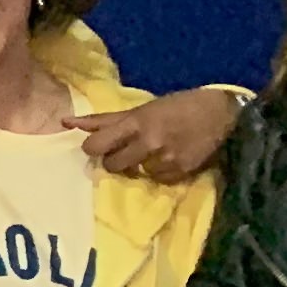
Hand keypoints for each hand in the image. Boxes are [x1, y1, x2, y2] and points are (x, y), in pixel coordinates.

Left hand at [72, 87, 242, 183]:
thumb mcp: (139, 109)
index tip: (99, 146)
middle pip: (111, 165)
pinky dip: (158, 172)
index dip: (93, 148)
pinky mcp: (181, 172)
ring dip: (138, 166)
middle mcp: (148, 142)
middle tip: (125, 150)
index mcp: (134, 122)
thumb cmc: (176, 107)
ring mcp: (165, 159)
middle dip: (113, 159)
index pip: (95, 145)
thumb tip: (66, 123)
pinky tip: (168, 158)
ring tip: (152, 152)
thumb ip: (104, 120)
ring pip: (134, 174)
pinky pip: (157, 180)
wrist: (220, 114)